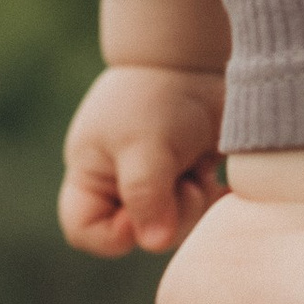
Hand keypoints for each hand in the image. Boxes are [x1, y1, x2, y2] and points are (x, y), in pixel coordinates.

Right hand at [59, 63, 225, 256]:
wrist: (198, 60)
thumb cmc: (159, 97)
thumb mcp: (145, 145)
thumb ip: (145, 195)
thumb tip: (153, 243)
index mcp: (92, 175)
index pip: (84, 231)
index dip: (112, 235)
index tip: (141, 212)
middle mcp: (121, 185)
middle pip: (139, 236)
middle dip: (167, 217)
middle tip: (184, 183)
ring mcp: (158, 183)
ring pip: (174, 227)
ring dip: (193, 205)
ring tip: (198, 171)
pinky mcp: (190, 178)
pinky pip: (201, 211)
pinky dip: (211, 199)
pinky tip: (219, 179)